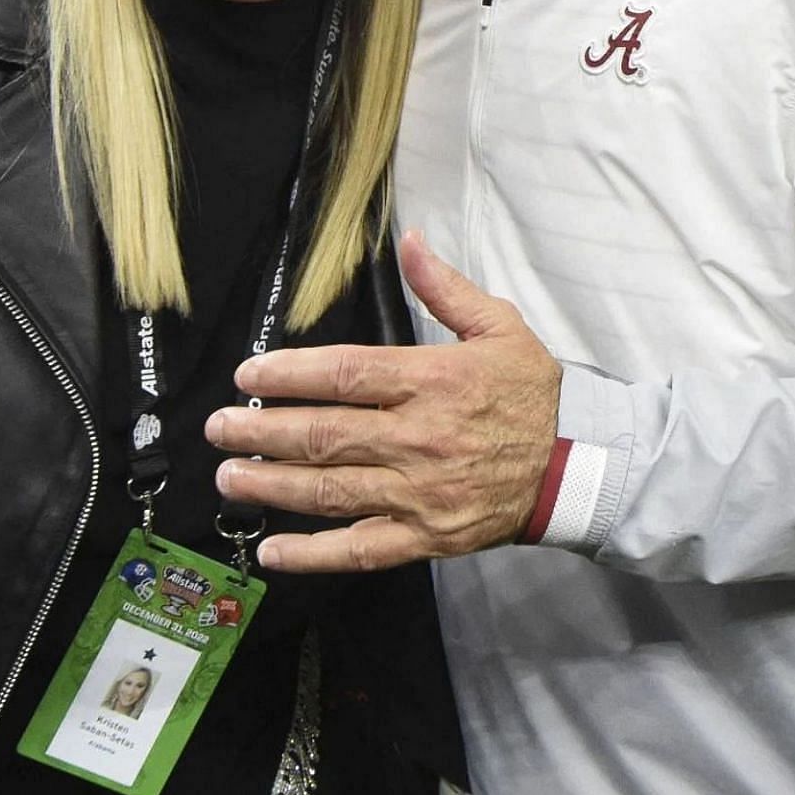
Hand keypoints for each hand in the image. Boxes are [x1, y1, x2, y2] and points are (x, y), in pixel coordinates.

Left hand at [204, 230, 561, 572]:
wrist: (577, 465)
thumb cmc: (532, 392)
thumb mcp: (498, 326)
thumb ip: (445, 287)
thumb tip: (411, 239)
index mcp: (431, 381)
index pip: (344, 375)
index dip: (289, 376)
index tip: (248, 376)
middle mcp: (418, 438)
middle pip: (324, 435)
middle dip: (261, 432)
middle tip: (217, 429)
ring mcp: (420, 493)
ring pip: (331, 492)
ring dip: (272, 486)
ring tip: (229, 477)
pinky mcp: (426, 537)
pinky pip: (362, 549)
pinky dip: (315, 554)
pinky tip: (273, 550)